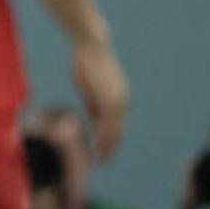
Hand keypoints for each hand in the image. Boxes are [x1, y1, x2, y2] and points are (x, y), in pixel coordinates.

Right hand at [70, 39, 127, 161]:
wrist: (91, 47)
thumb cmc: (87, 63)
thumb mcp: (89, 87)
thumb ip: (93, 103)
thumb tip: (94, 116)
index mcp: (118, 97)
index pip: (115, 123)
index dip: (109, 138)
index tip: (102, 151)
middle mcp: (122, 100)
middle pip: (118, 129)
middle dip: (111, 147)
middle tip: (104, 161)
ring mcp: (118, 100)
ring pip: (115, 129)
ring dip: (108, 146)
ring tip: (101, 160)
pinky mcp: (111, 99)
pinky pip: (108, 123)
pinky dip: (104, 136)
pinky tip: (98, 146)